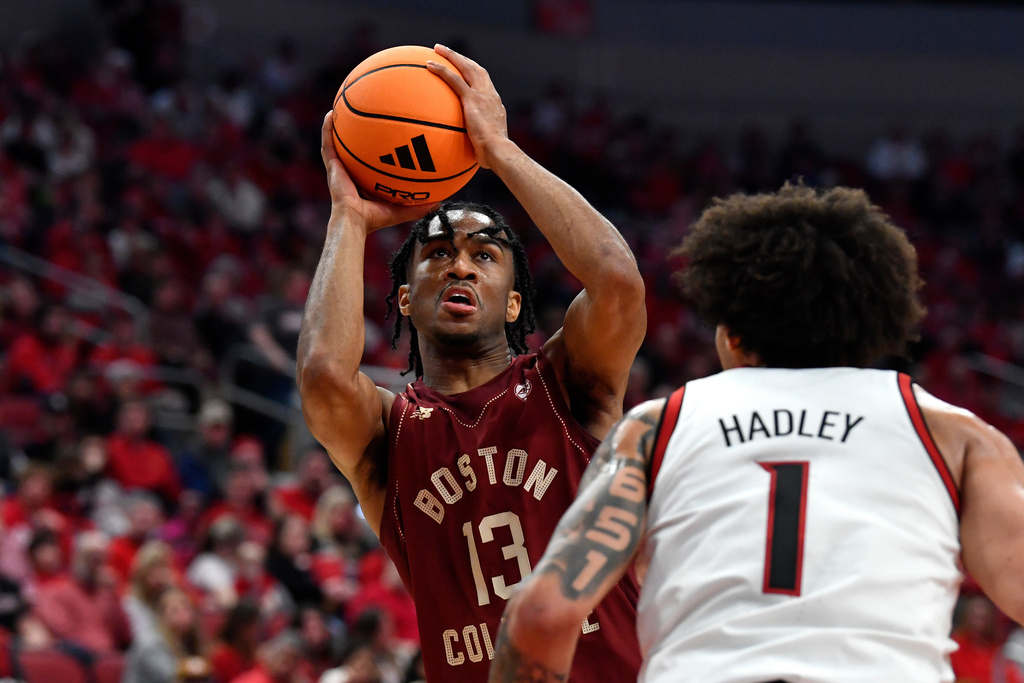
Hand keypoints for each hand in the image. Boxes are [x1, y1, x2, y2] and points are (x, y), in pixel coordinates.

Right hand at [320, 113, 436, 231]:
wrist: (355, 221)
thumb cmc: (375, 219)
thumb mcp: (401, 209)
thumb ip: (419, 206)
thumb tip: (440, 203)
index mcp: (364, 182)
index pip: (369, 163)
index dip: (373, 150)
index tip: (380, 136)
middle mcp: (351, 173)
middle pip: (353, 149)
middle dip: (355, 133)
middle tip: (361, 116)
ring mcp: (339, 169)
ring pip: (337, 143)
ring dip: (337, 126)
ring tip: (340, 107)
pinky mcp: (332, 167)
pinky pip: (328, 145)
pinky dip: (327, 129)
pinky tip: (329, 114)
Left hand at [427, 44, 509, 168]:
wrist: (499, 151)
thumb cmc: (493, 157)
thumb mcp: (486, 147)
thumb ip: (478, 145)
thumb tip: (470, 157)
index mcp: (495, 105)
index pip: (485, 84)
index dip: (475, 74)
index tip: (465, 70)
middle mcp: (490, 95)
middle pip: (477, 70)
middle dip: (462, 59)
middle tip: (448, 53)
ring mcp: (482, 95)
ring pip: (466, 67)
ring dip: (451, 56)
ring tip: (437, 49)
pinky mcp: (472, 99)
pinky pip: (454, 79)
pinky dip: (442, 69)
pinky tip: (429, 64)